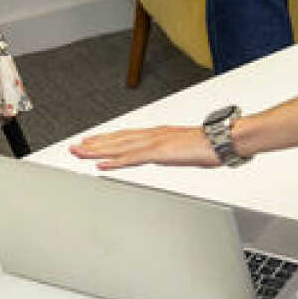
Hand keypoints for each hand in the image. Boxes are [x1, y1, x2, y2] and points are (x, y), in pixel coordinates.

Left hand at [71, 125, 218, 170]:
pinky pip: (131, 159)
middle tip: (75, 147)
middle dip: (94, 144)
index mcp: (158, 134)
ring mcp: (154, 143)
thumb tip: (167, 155)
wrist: (222, 139)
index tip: (91, 142)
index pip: (125, 136)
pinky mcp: (158, 153)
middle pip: (117, 139)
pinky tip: (101, 165)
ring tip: (80, 154)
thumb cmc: (210, 144)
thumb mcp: (184, 149)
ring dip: (97, 150)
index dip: (106, 139)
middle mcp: (152, 135)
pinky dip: (114, 162)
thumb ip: (171, 151)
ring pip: (118, 147)